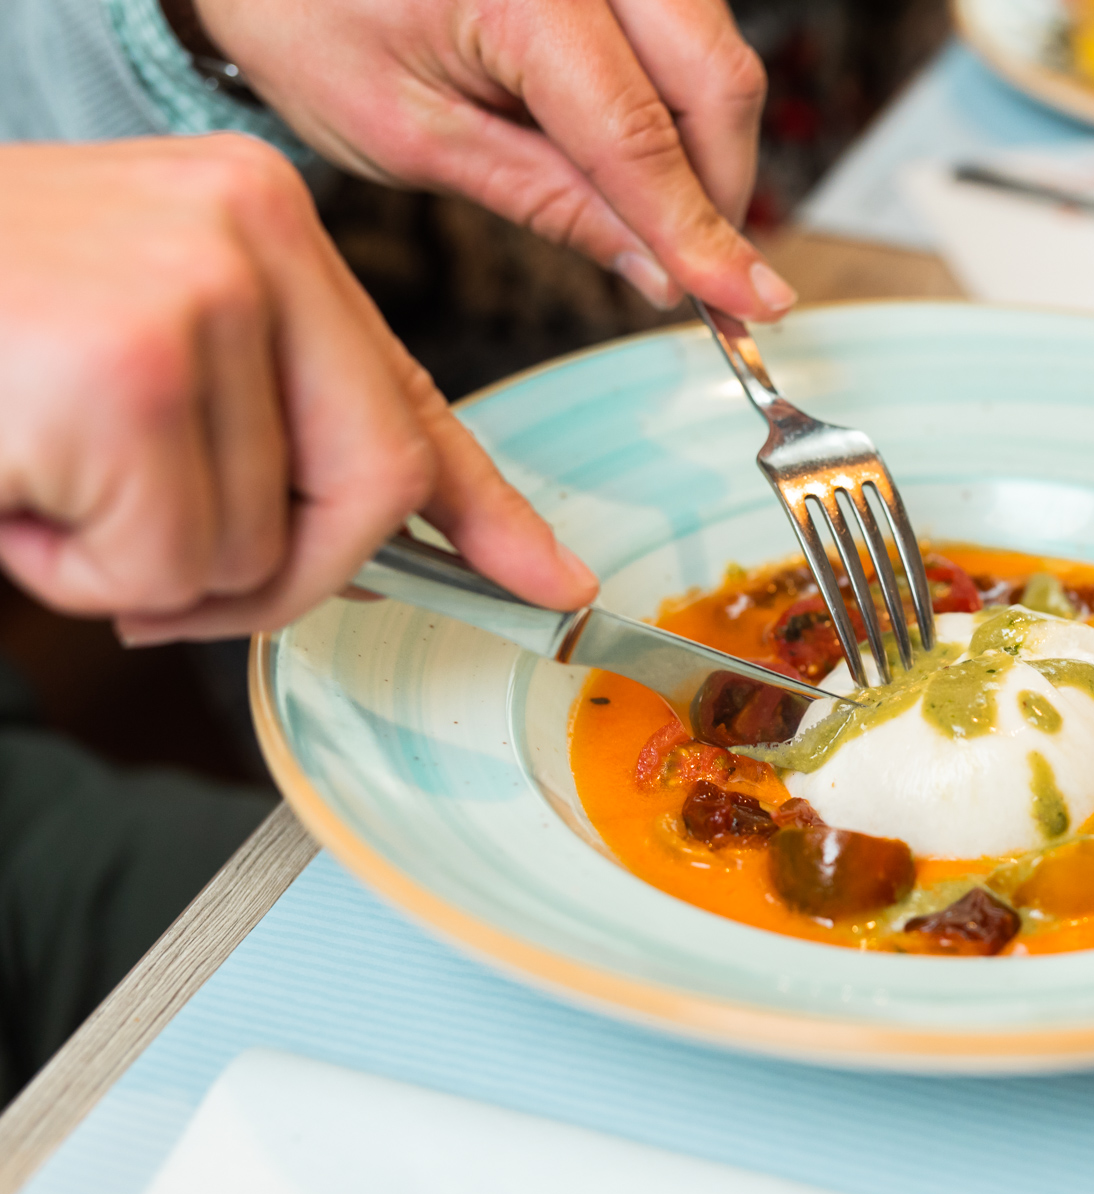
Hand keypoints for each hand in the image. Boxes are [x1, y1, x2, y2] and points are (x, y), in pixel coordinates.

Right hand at [0, 137, 598, 642]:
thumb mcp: (134, 355)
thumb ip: (261, 434)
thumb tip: (384, 546)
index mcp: (261, 220)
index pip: (408, 390)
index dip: (482, 507)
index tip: (548, 579)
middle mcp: (253, 230)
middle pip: (375, 482)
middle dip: (285, 575)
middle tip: (157, 576)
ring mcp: (197, 292)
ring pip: (257, 545)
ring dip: (140, 565)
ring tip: (39, 477)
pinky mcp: (127, 373)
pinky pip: (167, 568)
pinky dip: (79, 573)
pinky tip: (13, 488)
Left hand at [195, 0, 794, 319]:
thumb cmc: (303, 14)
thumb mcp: (412, 136)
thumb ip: (549, 201)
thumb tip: (658, 271)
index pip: (638, 134)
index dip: (701, 231)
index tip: (750, 302)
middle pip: (715, 74)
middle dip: (721, 186)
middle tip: (703, 271)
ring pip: (712, 47)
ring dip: (705, 142)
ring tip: (655, 213)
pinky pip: (684, 23)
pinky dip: (680, 98)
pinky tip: (639, 150)